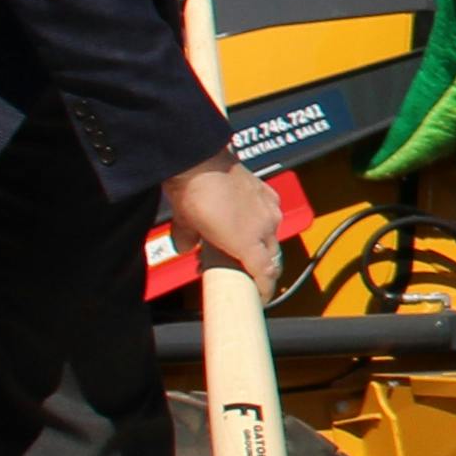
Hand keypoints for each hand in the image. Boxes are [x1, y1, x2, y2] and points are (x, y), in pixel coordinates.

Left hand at [160, 153, 283, 291]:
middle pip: (271, 256)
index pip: (266, 273)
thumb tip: (183, 247)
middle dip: (259, 267)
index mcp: (250, 242)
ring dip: (258, 242)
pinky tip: (243, 217)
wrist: (199, 160)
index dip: (264, 288)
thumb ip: (186, 240)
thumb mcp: (184, 224)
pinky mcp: (266, 191)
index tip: (260, 296)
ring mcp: (269, 208)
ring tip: (237, 241)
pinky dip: (259, 219)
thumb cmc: (194, 194)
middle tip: (240, 269)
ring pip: (270, 235)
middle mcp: (266, 227)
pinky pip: (269, 212)